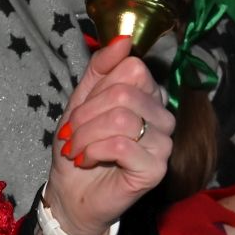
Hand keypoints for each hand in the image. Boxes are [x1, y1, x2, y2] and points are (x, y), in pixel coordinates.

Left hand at [47, 36, 174, 234]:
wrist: (71, 194)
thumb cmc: (79, 147)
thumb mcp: (81, 100)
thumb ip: (101, 68)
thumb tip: (123, 40)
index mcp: (148, 96)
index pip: (132, 68)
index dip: (98, 89)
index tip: (80, 112)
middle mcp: (163, 117)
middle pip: (125, 92)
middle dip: (87, 114)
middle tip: (71, 136)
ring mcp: (164, 144)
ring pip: (122, 118)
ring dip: (86, 134)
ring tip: (75, 149)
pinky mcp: (157, 169)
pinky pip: (122, 144)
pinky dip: (94, 150)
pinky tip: (86, 160)